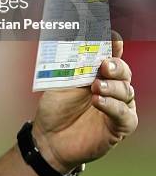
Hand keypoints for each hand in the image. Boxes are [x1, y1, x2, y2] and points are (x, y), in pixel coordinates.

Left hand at [32, 32, 137, 174]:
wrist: (48, 137)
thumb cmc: (56, 106)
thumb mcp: (62, 81)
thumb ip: (76, 65)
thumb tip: (84, 42)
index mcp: (99, 72)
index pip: (112, 54)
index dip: (114, 45)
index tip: (113, 38)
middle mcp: (111, 87)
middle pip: (124, 71)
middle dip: (116, 66)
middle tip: (104, 66)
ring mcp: (117, 107)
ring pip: (127, 91)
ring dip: (112, 87)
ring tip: (95, 87)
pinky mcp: (119, 127)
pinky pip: (125, 115)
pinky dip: (113, 106)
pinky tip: (99, 101)